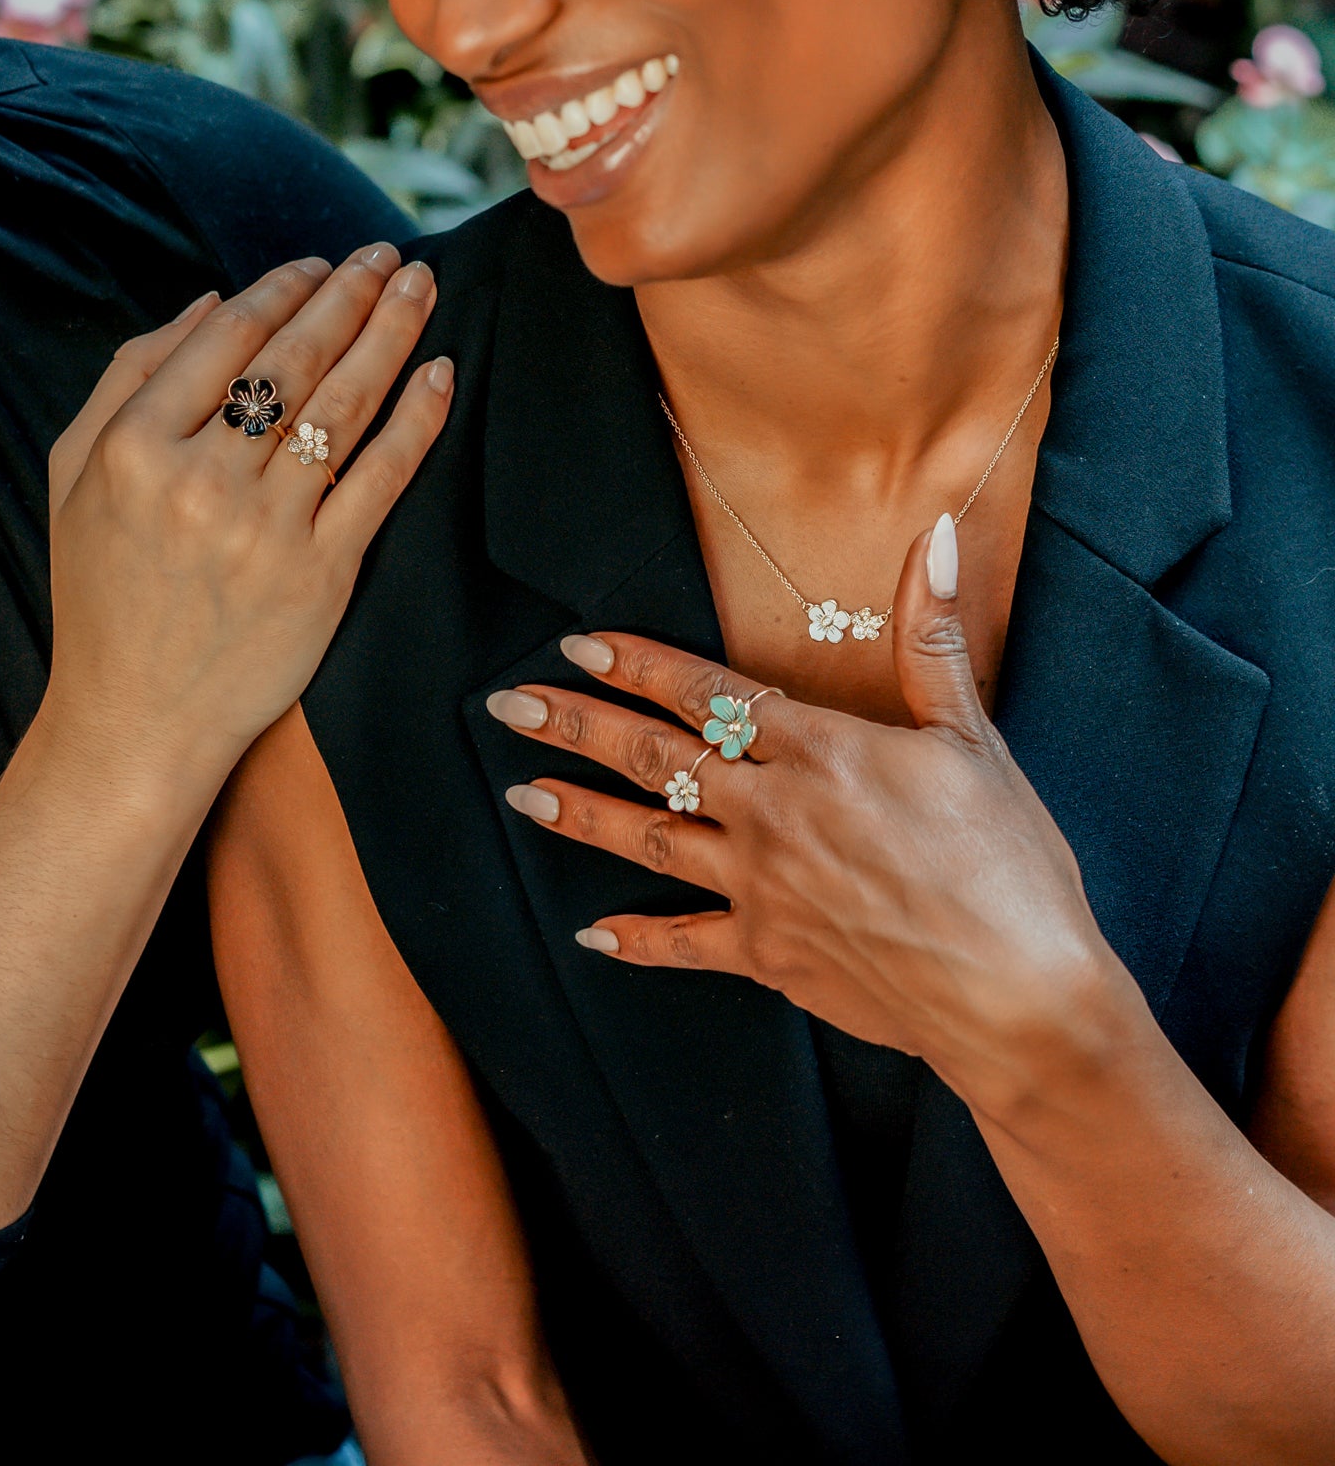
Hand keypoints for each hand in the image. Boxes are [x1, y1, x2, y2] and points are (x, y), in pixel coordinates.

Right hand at [41, 245, 451, 791]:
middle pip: (294, 359)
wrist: (136, 719)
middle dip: (350, 292)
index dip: (282, 288)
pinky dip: (417, 418)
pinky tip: (439, 374)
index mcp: (133, 447)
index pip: (226, 337)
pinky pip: (382, 477)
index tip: (318, 263)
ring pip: (345, 405)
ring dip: (391, 332)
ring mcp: (266, 530)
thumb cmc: (102, 592)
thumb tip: (210, 299)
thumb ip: (128, 376)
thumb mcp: (74, 475)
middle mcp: (200, 482)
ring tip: (421, 287)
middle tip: (387, 255)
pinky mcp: (322, 574)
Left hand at [488, 514, 1134, 1115]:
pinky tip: (590, 933)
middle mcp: (772, 812)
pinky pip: (683, 945)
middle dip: (575, 726)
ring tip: (521, 794)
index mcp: (819, 750)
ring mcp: (762, 887)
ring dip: (579, 814)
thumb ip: (931, 637)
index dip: (636, 665)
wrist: (1024, 998)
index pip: (705, 693)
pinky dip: (635, 940)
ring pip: (648, 839)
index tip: (577, 646)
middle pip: (654, 757)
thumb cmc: (1011, 864)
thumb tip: (930, 534)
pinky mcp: (768, 957)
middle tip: (507, 705)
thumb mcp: (974, 737)